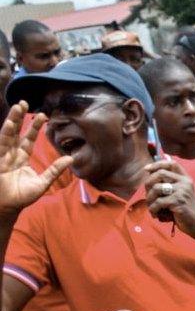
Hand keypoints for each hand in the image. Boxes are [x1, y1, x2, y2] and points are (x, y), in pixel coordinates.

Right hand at [0, 102, 72, 219]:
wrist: (8, 208)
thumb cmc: (22, 196)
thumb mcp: (43, 182)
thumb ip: (55, 170)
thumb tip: (71, 158)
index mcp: (21, 158)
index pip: (28, 139)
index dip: (34, 127)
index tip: (43, 115)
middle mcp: (11, 154)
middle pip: (16, 132)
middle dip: (19, 118)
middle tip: (24, 103)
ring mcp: (2, 156)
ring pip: (7, 135)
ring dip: (12, 121)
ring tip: (17, 108)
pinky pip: (1, 145)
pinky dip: (5, 134)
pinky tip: (8, 124)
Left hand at [144, 161, 194, 243]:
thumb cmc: (184, 209)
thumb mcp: (180, 193)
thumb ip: (170, 183)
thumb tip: (150, 172)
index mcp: (186, 179)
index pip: (171, 164)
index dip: (157, 164)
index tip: (146, 169)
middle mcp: (185, 182)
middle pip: (160, 174)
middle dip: (148, 183)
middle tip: (148, 195)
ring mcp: (182, 191)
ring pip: (156, 188)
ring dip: (149, 199)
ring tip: (152, 207)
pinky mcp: (178, 201)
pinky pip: (158, 202)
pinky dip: (153, 209)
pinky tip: (155, 214)